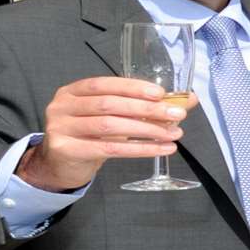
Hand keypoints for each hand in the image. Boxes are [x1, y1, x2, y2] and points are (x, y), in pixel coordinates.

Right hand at [15, 77, 188, 191]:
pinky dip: (140, 149)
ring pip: (110, 126)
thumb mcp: (113, 116)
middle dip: (146, 109)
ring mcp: (61, 128)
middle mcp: (62, 106)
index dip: (133, 87)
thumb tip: (188, 99)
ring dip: (146, 129)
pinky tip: (161, 149)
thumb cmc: (91, 136)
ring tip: (173, 134)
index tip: (161, 93)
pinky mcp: (66, 150)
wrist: (61, 165)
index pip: (106, 84)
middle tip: (176, 115)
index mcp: (73, 91)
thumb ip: (144, 106)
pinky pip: (110, 149)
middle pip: (109, 104)